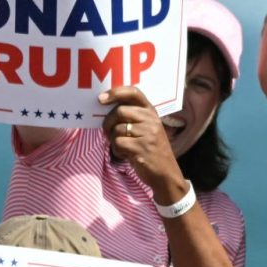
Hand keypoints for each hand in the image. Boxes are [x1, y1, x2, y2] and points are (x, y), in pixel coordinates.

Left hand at [99, 85, 186, 201]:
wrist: (165, 173)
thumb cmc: (150, 150)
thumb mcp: (145, 129)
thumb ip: (131, 117)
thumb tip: (104, 109)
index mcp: (151, 111)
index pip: (133, 92)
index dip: (115, 93)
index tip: (100, 99)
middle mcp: (151, 119)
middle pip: (120, 111)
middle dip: (108, 122)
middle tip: (108, 133)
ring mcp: (148, 133)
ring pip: (117, 129)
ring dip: (113, 140)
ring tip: (122, 147)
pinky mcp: (142, 148)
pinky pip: (118, 143)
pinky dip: (116, 150)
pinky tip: (124, 154)